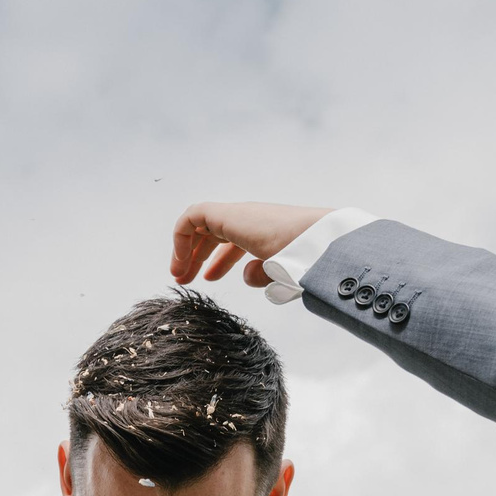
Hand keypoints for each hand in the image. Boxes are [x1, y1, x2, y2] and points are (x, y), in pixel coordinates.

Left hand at [169, 202, 334, 286]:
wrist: (317, 246)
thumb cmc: (306, 263)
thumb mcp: (280, 276)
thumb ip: (263, 275)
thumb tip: (247, 276)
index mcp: (262, 233)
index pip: (233, 241)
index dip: (217, 261)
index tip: (207, 280)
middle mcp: (249, 221)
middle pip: (214, 233)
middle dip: (196, 256)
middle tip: (184, 279)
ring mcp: (238, 216)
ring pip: (201, 224)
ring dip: (185, 249)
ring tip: (178, 276)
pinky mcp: (227, 215)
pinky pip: (194, 216)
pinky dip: (182, 235)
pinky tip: (181, 260)